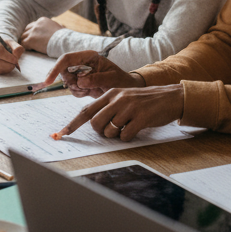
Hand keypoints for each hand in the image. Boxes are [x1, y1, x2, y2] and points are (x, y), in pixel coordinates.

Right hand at [0, 36, 25, 74]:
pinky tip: (5, 66)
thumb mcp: (11, 42)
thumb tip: (16, 55)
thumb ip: (17, 47)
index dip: (9, 58)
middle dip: (9, 65)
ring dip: (7, 69)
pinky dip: (3, 71)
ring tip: (11, 64)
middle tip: (15, 64)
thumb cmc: (4, 44)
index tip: (16, 60)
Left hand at [21, 16, 61, 53]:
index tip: (35, 38)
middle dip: (27, 36)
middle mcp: (36, 24)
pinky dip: (26, 47)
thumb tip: (61, 27)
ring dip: (26, 42)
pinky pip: (23, 43)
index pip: (32, 25)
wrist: (63, 42)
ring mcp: (32, 32)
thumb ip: (54, 26)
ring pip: (23, 36)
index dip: (33, 33)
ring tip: (31, 48)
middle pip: (26, 30)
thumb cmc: (64, 37)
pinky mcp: (30, 40)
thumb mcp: (59, 27)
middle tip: (30, 43)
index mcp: (42, 20)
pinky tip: (31, 50)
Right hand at [42, 49, 141, 98]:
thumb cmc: (121, 81)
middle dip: (71, 82)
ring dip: (77, 89)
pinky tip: (90, 92)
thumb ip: (96, 78)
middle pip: (63, 71)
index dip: (55, 68)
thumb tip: (80, 81)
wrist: (126, 89)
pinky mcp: (81, 82)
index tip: (48, 81)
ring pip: (67, 82)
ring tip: (92, 89)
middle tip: (86, 88)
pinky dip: (79, 93)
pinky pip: (72, 89)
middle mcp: (82, 62)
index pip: (66, 59)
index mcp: (89, 56)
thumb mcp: (112, 79)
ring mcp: (81, 72)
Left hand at [55, 84, 184, 140]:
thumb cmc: (144, 101)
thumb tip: (92, 123)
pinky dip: (127, 137)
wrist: (169, 97)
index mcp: (111, 94)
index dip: (73, 124)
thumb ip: (108, 107)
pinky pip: (124, 136)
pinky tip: (136, 129)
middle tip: (112, 130)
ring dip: (116, 135)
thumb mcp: (124, 98)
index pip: (86, 111)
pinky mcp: (140, 117)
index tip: (61, 134)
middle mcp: (118, 99)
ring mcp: (129, 108)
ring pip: (109, 131)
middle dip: (101, 131)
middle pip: (95, 123)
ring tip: (127, 126)